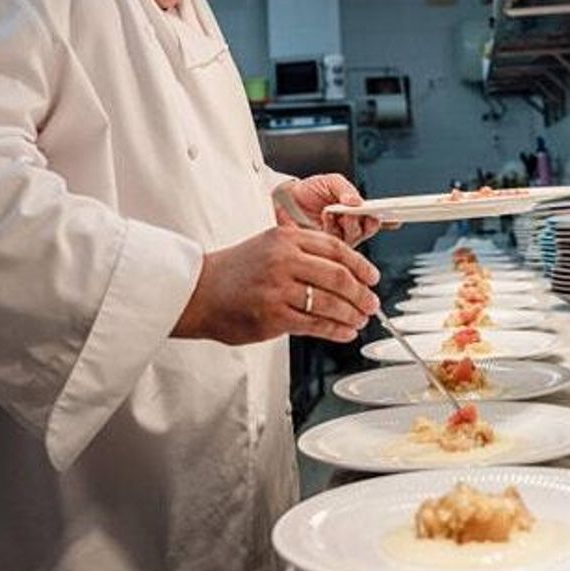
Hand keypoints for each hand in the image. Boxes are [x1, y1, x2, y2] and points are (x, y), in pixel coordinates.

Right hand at [173, 226, 381, 344]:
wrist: (197, 292)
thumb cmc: (233, 272)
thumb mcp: (268, 246)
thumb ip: (303, 252)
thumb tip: (344, 271)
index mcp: (285, 238)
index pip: (336, 248)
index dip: (361, 265)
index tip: (372, 276)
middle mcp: (283, 260)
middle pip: (339, 276)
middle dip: (362, 293)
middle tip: (371, 302)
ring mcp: (277, 289)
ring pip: (330, 302)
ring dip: (352, 314)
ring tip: (359, 319)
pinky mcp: (272, 317)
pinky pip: (314, 324)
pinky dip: (335, 330)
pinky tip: (344, 332)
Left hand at [275, 173, 385, 245]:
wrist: (284, 199)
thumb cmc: (308, 190)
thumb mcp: (330, 182)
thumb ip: (346, 189)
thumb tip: (357, 201)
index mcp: (357, 211)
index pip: (377, 218)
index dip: (389, 220)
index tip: (395, 218)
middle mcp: (350, 226)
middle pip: (369, 228)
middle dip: (366, 218)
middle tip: (356, 209)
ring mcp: (339, 237)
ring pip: (355, 235)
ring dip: (348, 221)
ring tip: (334, 210)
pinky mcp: (325, 246)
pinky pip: (337, 242)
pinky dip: (333, 226)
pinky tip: (327, 216)